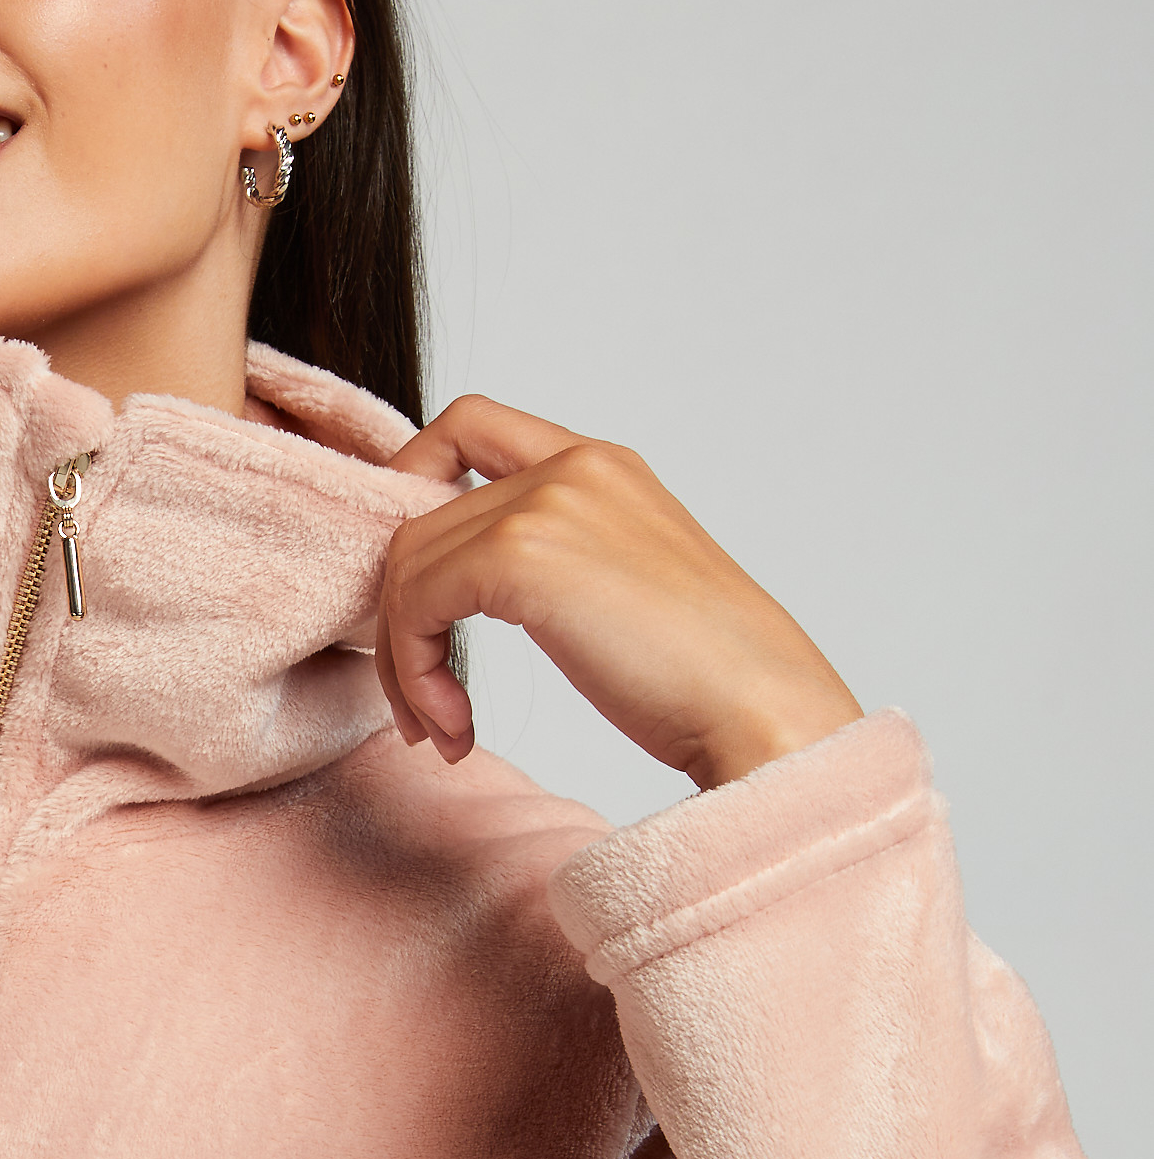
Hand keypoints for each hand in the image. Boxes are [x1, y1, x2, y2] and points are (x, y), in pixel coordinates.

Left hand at [375, 396, 861, 789]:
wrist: (757, 707)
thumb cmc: (702, 676)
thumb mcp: (619, 587)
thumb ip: (550, 560)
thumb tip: (452, 590)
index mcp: (601, 465)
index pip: (466, 428)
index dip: (409, 489)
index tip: (405, 583)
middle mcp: (573, 465)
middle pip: (419, 517)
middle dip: (400, 618)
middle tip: (424, 705)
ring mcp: (547, 502)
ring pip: (407, 566)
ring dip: (406, 662)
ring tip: (444, 729)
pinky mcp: (521, 555)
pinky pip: (415, 603)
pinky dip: (415, 674)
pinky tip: (457, 728)